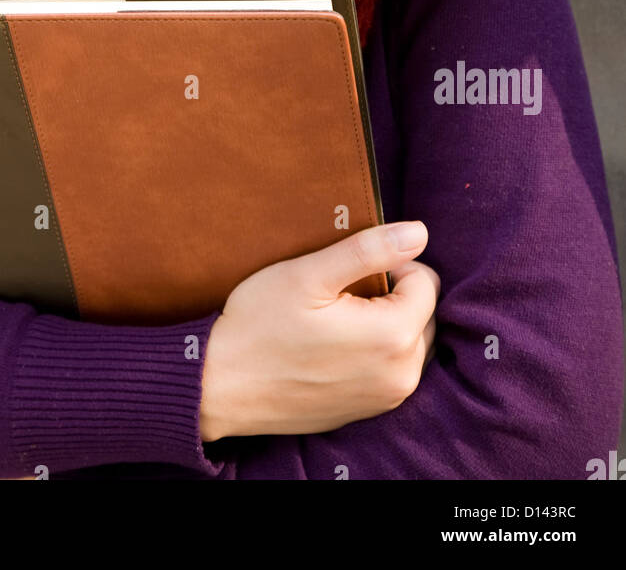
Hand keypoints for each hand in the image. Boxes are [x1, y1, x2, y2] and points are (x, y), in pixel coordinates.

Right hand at [199, 221, 438, 440]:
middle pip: (423, 313)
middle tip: (340, 293)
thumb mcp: (309, 275)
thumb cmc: (259, 325)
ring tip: (336, 317)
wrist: (219, 386)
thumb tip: (419, 232)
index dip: (392, 264)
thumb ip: (369, 251)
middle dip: (393, 295)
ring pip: (410, 341)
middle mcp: (401, 376)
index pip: (426, 282)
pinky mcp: (368, 411)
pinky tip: (334, 344)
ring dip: (386, 323)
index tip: (349, 270)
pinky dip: (374, 351)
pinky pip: (391, 368)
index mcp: (393, 337)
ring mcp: (386, 399)